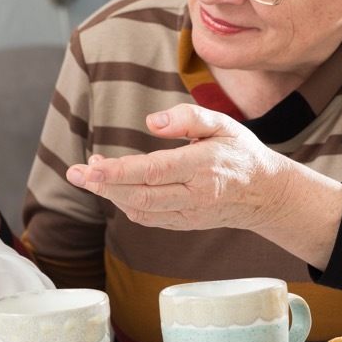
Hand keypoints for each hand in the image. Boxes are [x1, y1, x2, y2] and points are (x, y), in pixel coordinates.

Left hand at [64, 104, 341, 267]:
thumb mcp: (223, 124)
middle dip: (104, 185)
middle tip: (75, 172)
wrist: (266, 193)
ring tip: (87, 176)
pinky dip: (125, 205)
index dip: (120, 170)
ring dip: (110, 195)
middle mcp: (196, 194)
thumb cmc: (240, 152)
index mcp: (205, 165)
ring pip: (141, 209)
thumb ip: (188, 117)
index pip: (155, 170)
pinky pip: (149, 219)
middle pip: (141, 194)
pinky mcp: (185, 224)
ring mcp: (190, 213)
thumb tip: (150, 122)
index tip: (92, 165)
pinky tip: (111, 189)